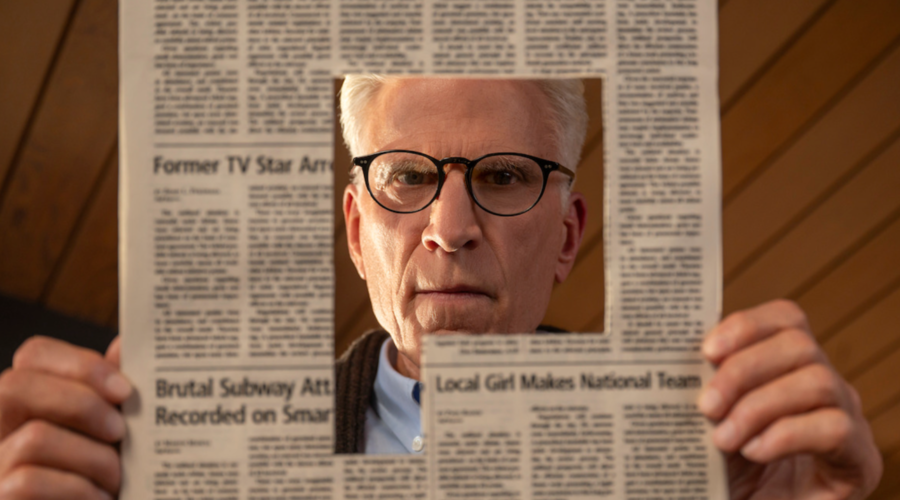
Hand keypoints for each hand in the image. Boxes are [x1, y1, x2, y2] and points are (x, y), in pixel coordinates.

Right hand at [0, 336, 129, 498]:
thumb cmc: (102, 482)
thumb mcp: (111, 435)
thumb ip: (111, 394)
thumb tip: (122, 344)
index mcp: (26, 405)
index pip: (33, 354)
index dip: (80, 363)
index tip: (125, 389)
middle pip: (15, 385)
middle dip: (81, 403)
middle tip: (120, 431)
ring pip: (33, 438)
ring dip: (91, 459)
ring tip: (116, 478)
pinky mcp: (1, 497)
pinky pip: (27, 482)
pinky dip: (77, 490)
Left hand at [700, 300, 881, 499]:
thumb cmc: (727, 472)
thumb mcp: (707, 421)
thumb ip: (703, 386)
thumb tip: (674, 356)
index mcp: (790, 366)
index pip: (785, 320)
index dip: (747, 326)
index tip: (706, 350)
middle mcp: (825, 385)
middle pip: (799, 345)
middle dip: (744, 370)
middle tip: (706, 405)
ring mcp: (847, 419)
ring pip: (817, 382)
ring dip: (759, 407)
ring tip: (723, 438)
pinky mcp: (859, 460)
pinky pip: (834, 428)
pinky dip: (787, 435)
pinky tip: (754, 451)